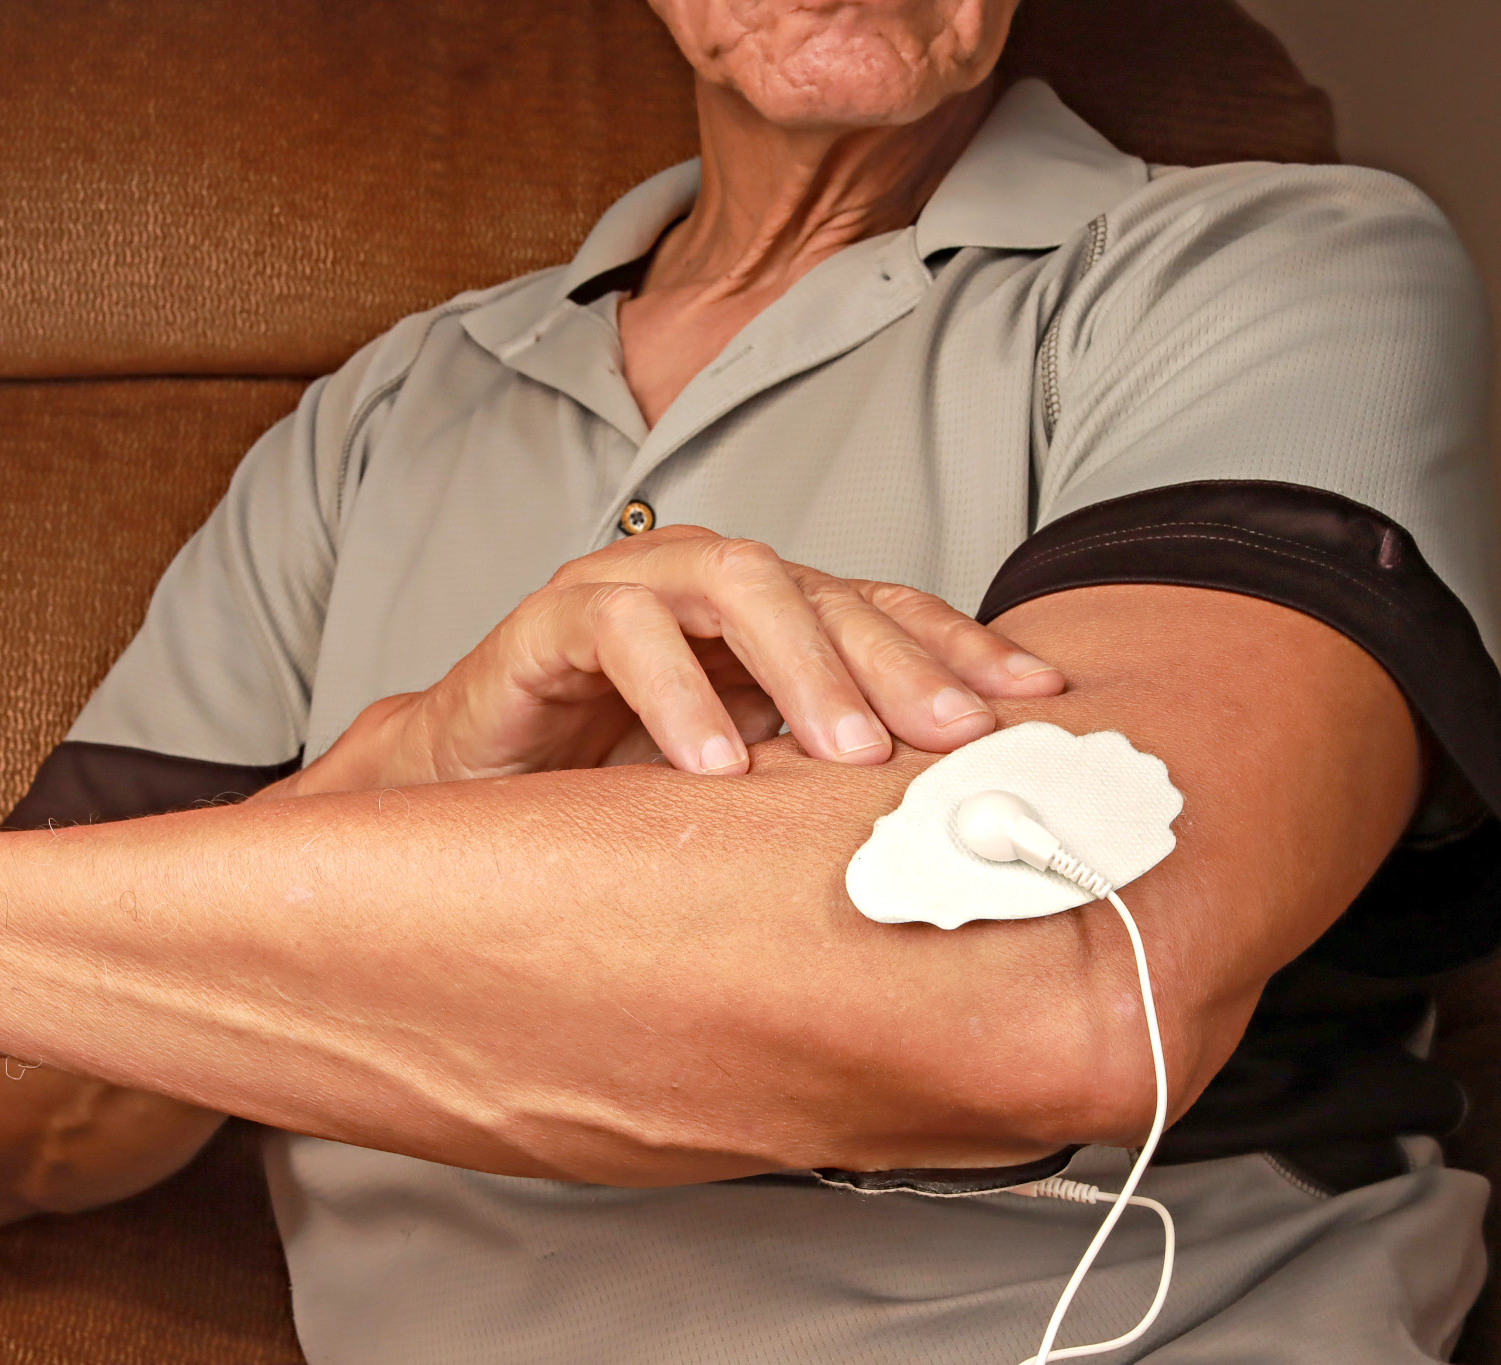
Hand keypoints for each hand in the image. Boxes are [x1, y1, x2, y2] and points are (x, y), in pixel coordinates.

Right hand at [282, 525, 1062, 791]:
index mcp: (762, 617)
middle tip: (951, 738)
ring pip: (735, 584)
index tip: (1036, 700)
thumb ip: (820, 779)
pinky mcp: (546, 625)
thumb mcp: (743, 787)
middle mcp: (703, 585)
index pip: (879, 606)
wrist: (464, 793)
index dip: (958, 645)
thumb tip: (947, 827)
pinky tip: (716, 766)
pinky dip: (675, 696)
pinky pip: (619, 632)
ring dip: (800, 667)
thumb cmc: (608, 787)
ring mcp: (626, 590)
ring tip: (844, 755)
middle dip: (897, 662)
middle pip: (825, 590)